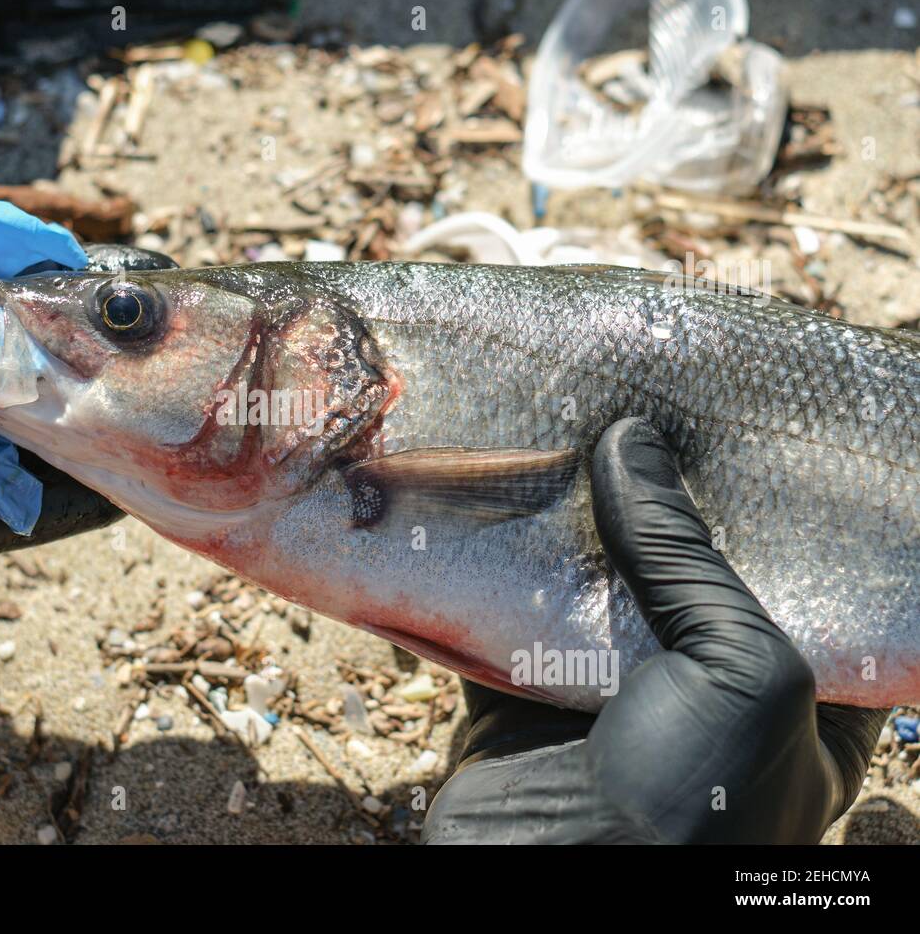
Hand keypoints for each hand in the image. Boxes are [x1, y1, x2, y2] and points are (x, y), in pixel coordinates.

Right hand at [423, 418, 886, 843]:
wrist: (544, 890)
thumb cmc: (688, 808)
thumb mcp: (740, 674)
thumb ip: (688, 558)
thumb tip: (631, 442)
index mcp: (798, 699)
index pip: (805, 583)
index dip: (781, 510)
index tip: (756, 430)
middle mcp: (703, 689)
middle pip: (682, 571)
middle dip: (656, 499)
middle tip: (641, 405)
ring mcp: (607, 688)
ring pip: (589, 582)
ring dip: (565, 520)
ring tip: (559, 424)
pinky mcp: (521, 690)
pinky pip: (508, 609)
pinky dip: (492, 558)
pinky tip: (486, 489)